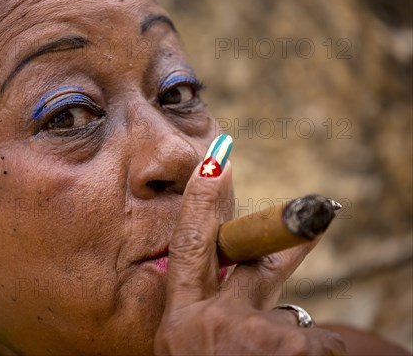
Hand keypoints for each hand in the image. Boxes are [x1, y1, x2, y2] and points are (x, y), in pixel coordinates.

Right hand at [154, 161, 345, 354]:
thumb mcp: (185, 353)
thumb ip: (199, 320)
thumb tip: (225, 295)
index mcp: (178, 322)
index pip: (188, 247)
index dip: (202, 203)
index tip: (216, 163)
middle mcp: (209, 321)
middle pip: (255, 259)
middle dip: (284, 229)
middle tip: (316, 208)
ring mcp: (251, 333)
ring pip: (290, 315)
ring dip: (287, 339)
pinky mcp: (292, 348)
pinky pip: (321, 342)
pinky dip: (313, 355)